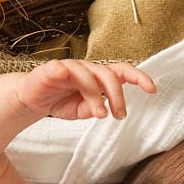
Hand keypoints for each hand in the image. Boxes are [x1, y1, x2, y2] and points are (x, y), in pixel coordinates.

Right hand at [14, 59, 155, 120]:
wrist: (31, 99)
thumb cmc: (59, 102)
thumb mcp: (80, 111)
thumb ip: (93, 109)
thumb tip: (103, 110)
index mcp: (97, 76)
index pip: (121, 72)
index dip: (138, 77)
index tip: (152, 89)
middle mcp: (86, 69)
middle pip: (108, 75)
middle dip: (118, 96)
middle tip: (120, 116)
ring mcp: (69, 67)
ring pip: (88, 76)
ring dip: (96, 96)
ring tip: (100, 115)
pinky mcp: (50, 70)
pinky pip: (59, 68)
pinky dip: (63, 70)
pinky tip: (63, 75)